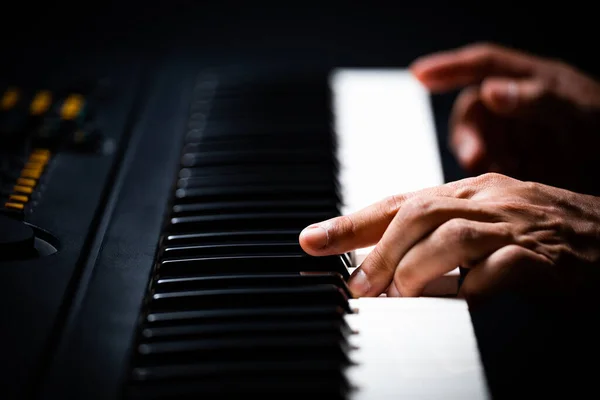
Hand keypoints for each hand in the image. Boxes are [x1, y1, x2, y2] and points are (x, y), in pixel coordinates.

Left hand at [299, 173, 599, 303]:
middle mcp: (488, 200)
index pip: (398, 200)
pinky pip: (501, 268)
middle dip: (378, 249)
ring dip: (415, 267)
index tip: (311, 240)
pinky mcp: (544, 258)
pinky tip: (460, 297)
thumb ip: (434, 240)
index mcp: (469, 190)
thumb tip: (378, 267)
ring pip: (453, 235)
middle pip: (418, 212)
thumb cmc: (539, 234)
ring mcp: (516, 226)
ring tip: (399, 293)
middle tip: (357, 284)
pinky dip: (471, 285)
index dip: (350, 222)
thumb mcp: (481, 226)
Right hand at [410, 43, 599, 194]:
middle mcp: (516, 106)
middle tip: (475, 159)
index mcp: (530, 81)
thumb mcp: (576, 112)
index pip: (481, 65)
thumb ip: (535, 99)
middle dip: (468, 137)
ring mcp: (515, 137)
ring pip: (478, 145)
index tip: (417, 74)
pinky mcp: (515, 165)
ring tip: (500, 176)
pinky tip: (507, 188)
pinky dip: (490, 181)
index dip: (447, 67)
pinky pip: (488, 171)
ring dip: (480, 162)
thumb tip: (489, 92)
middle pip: (473, 114)